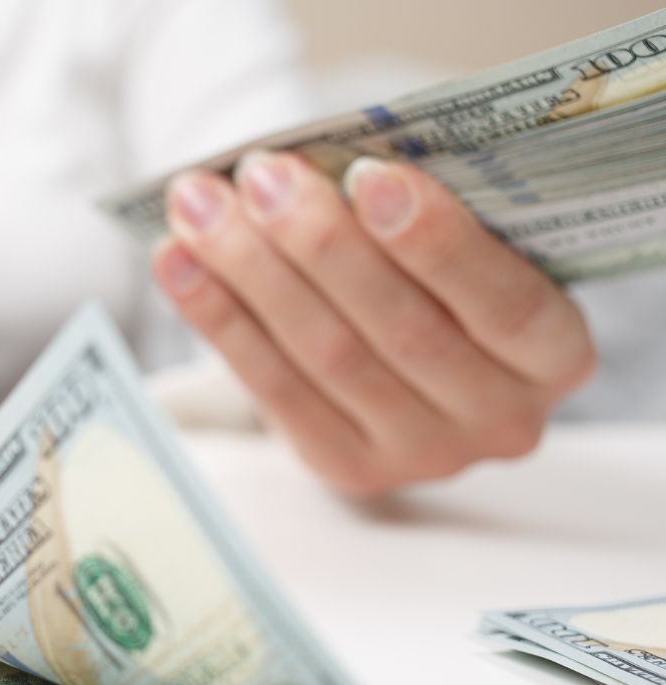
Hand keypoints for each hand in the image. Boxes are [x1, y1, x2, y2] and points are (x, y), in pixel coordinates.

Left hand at [153, 152, 595, 494]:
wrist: (410, 360)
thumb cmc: (436, 277)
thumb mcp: (461, 246)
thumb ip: (411, 217)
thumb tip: (307, 171)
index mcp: (553, 353)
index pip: (504, 303)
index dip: (435, 241)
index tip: (366, 173)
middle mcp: (499, 418)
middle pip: (399, 330)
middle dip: (318, 243)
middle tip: (259, 176)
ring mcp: (421, 454)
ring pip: (325, 356)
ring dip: (250, 272)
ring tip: (198, 205)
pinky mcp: (346, 468)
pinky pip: (272, 389)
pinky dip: (218, 318)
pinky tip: (176, 263)